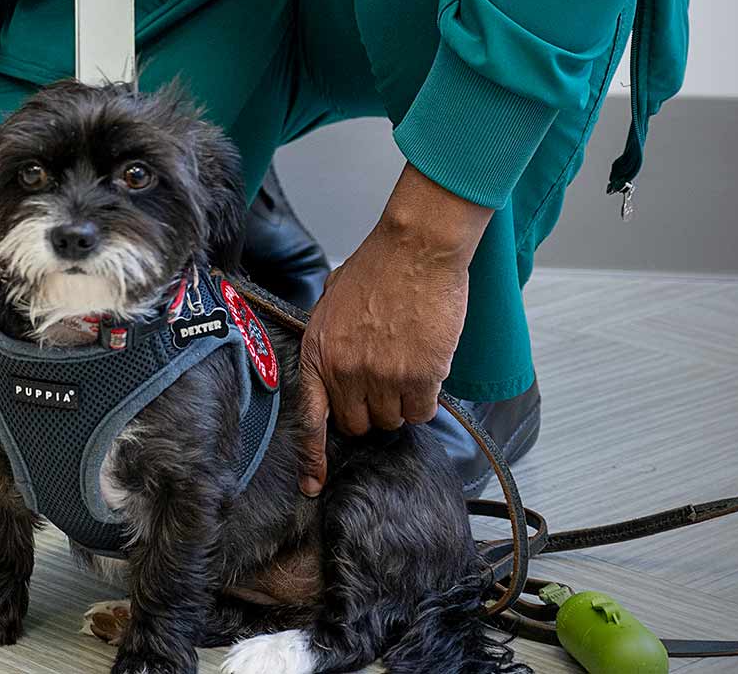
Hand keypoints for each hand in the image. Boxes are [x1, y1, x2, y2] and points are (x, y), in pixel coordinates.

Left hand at [295, 161, 491, 494]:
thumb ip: (330, 343)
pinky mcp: (419, 377)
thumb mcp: (332, 305)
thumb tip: (334, 366)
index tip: (314, 486)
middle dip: (371, 411)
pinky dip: (426, 399)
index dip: (313, 457)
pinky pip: (422, 411)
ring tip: (407, 364)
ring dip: (401, 403)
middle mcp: (345, 371)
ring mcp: (381, 377)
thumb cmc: (376, 270)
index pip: (310, 418)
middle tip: (385, 382)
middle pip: (359, 424)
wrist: (415, 252)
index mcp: (318, 353)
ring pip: (393, 420)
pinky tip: (426, 368)